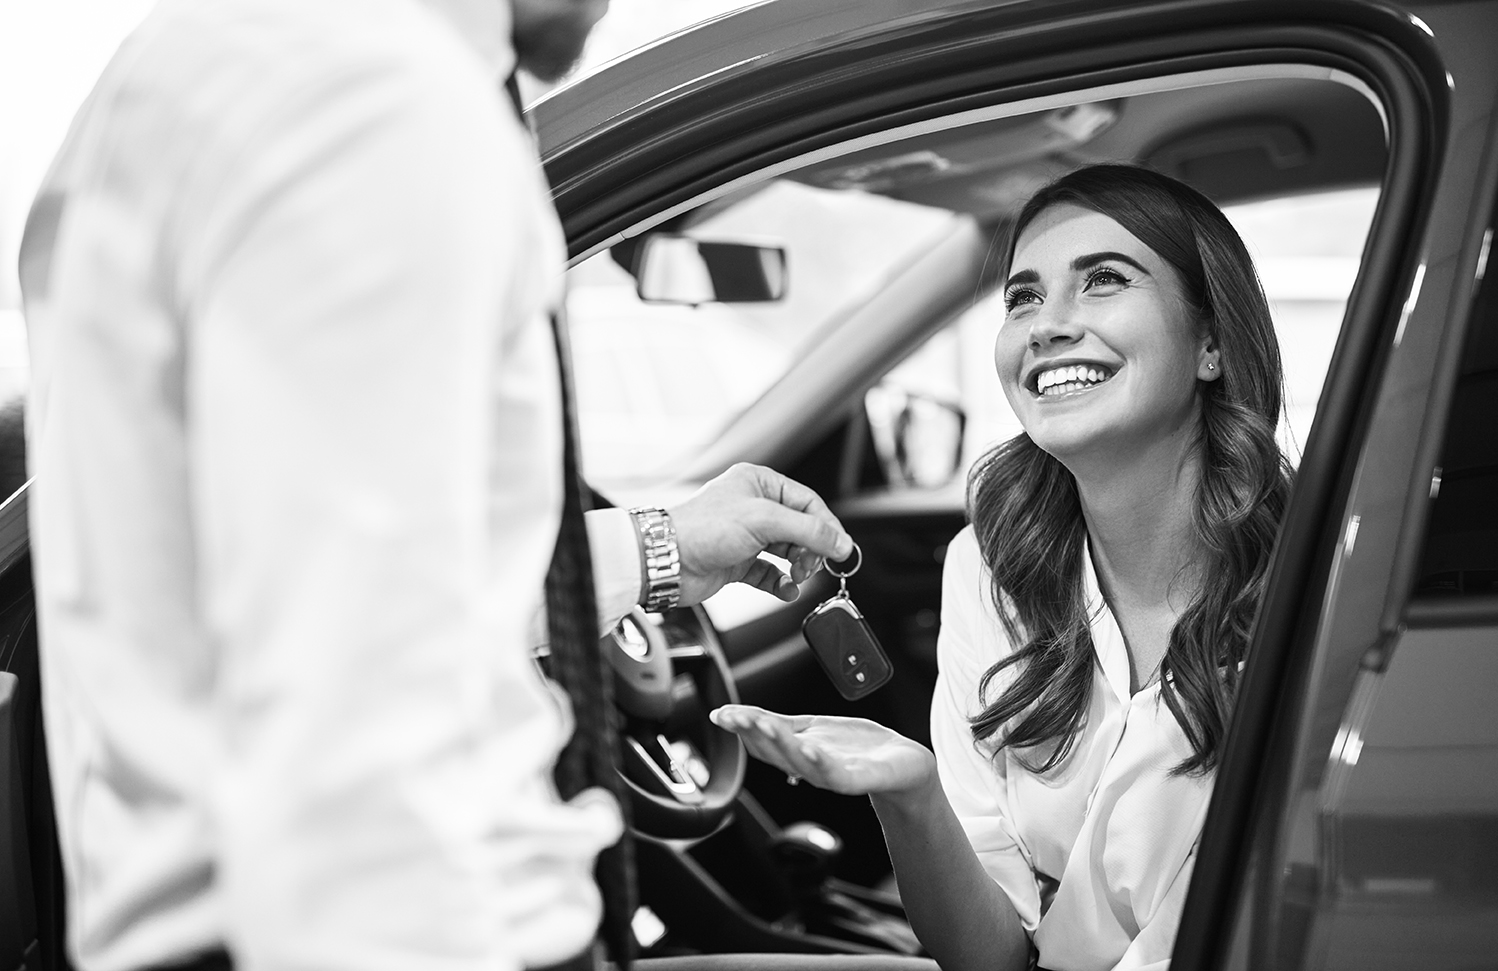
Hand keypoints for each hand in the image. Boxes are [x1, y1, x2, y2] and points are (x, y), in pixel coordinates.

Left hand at [667, 463, 852, 606]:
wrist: (665, 561)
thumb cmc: (701, 529)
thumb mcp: (764, 521)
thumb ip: (808, 531)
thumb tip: (841, 542)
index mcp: (759, 483)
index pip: (808, 502)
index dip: (827, 527)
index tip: (842, 550)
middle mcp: (753, 507)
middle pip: (800, 528)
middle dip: (811, 549)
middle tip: (814, 565)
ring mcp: (745, 536)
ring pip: (788, 552)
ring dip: (798, 567)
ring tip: (798, 576)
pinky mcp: (737, 562)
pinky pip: (770, 573)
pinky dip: (781, 583)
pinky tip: (787, 589)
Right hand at [709, 704, 936, 797]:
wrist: (901, 764)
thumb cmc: (855, 748)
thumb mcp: (810, 729)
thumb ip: (777, 724)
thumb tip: (735, 712)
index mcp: (796, 754)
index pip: (761, 741)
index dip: (740, 727)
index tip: (721, 714)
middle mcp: (809, 768)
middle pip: (774, 753)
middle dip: (753, 733)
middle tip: (736, 716)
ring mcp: (832, 775)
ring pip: (799, 762)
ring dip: (779, 744)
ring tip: (763, 725)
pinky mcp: (858, 779)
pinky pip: (834, 774)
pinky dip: (820, 761)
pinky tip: (809, 747)